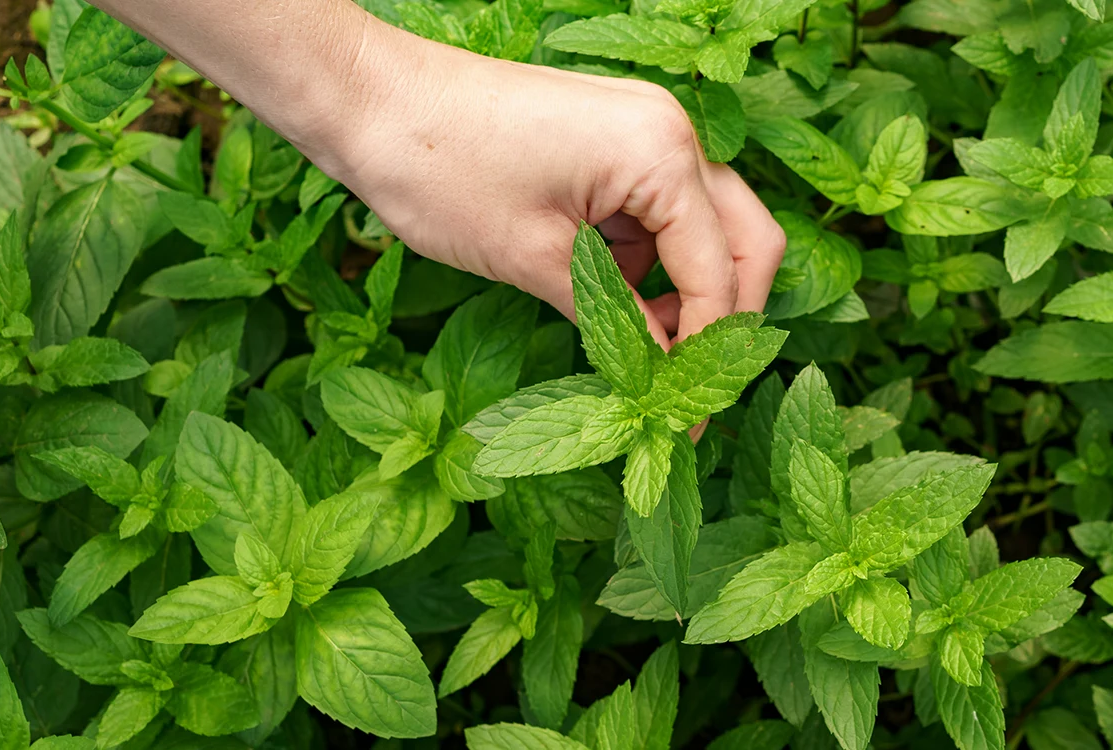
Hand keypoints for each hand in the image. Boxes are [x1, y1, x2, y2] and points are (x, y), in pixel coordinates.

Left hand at [293, 19, 783, 343]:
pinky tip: (616, 310)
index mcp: (661, 154)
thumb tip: (658, 381)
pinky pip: (661, 215)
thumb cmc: (439, 168)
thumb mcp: (536, 261)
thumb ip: (616, 321)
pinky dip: (650, 267)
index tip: (685, 419)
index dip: (707, 354)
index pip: (718, 272)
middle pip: (745, 241)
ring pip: (707, 230)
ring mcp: (646, 132)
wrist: (368, 99)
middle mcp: (671, 134)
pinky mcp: (617, 142)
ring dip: (688, 295)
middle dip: (724, 319)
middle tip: (688, 387)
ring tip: (645, 356)